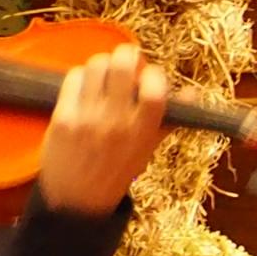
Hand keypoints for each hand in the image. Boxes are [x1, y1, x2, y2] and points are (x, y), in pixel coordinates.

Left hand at [40, 43, 168, 217]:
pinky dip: (81, 76)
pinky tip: (85, 87)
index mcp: (142, 132)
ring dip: (103, 64)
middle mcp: (117, 123)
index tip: (150, 75)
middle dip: (126, 55)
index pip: (155, 90)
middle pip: (123, 66)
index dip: (154, 74)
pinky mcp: (63, 117)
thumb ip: (168, 120)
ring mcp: (88, 119)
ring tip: (104, 75)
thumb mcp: (147, 150)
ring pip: (96, 65)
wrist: (76, 200)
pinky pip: (74, 78)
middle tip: (126, 60)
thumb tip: (192, 93)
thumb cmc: (115, 172)